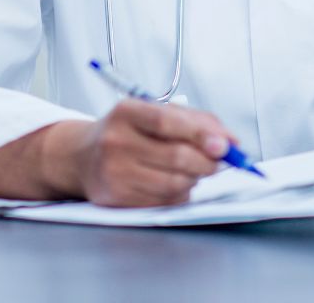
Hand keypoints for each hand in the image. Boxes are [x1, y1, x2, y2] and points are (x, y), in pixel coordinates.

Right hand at [39, 98, 236, 206]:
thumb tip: (230, 141)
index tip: (224, 144)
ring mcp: (114, 172)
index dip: (200, 134)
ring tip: (195, 170)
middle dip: (207, 162)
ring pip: (173, 183)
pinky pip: (163, 201)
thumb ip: (194, 121)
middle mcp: (116, 141)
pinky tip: (176, 182)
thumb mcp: (153, 112)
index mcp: (126, 111)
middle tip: (220, 161)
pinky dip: (180, 193)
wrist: (83, 155)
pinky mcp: (116, 199)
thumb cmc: (127, 131)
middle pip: (175, 157)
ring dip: (195, 179)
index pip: (167, 121)